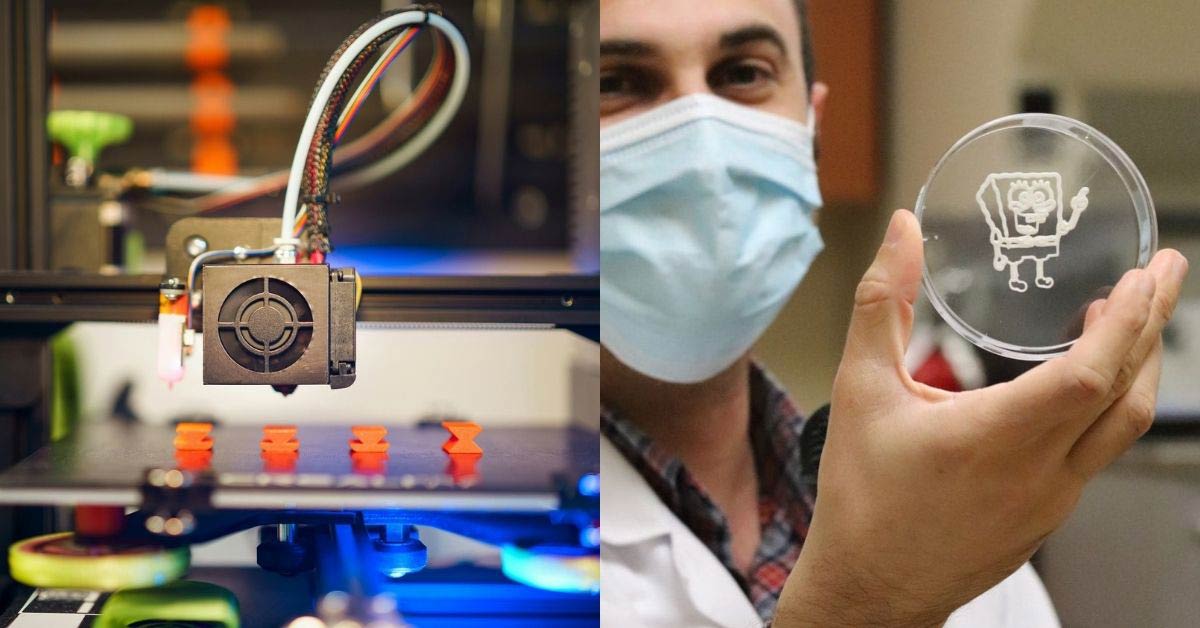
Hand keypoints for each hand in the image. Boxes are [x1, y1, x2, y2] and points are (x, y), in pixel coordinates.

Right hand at [775, 209, 1187, 626]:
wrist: (871, 589)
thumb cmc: (862, 494)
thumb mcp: (859, 388)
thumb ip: (883, 303)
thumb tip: (901, 232)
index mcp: (994, 439)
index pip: (1090, 375)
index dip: (1127, 322)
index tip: (1147, 274)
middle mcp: (1039, 474)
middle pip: (1127, 396)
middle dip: (1152, 326)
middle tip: (1164, 272)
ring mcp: (1052, 502)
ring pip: (1121, 428)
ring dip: (1137, 366)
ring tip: (1130, 317)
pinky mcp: (1048, 518)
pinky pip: (1098, 453)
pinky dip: (1109, 403)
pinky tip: (1084, 382)